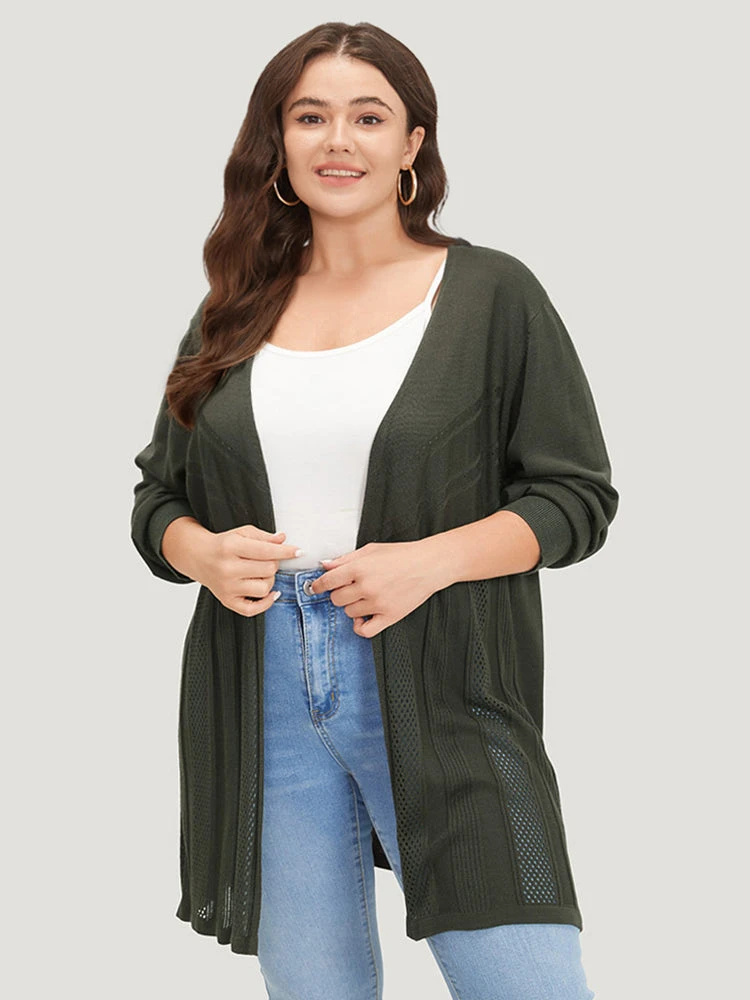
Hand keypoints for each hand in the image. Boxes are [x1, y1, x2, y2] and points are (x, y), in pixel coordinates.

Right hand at [193, 526, 300, 616]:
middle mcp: (227, 568)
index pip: (266, 551)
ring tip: (262, 573)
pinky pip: (253, 609)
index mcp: (231, 547)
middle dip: (274, 563)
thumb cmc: (223, 545)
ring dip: (270, 580)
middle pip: (268, 569)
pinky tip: (270, 593)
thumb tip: (283, 540)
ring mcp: (227, 587)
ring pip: (264, 588)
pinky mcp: (227, 600)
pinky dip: (266, 603)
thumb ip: (264, 537)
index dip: (286, 551)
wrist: (198, 557)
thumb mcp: (242, 533)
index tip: (299, 551)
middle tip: (269, 559)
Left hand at [310, 540, 439, 636]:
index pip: (328, 582)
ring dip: (353, 606)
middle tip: (349, 588)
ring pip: (349, 613)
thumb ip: (346, 558)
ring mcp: (378, 603)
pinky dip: (360, 626)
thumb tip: (325, 565)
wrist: (429, 564)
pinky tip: (363, 617)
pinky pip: (364, 631)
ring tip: (364, 597)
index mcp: (360, 568)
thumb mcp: (371, 550)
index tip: (315, 588)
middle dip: (339, 594)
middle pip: (336, 599)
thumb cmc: (402, 555)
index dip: (318, 586)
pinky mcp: (389, 616)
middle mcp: (366, 586)